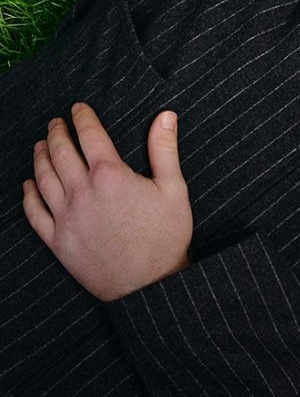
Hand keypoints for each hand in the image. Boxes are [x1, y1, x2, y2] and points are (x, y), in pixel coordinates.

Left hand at [22, 102, 192, 301]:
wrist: (148, 287)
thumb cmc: (166, 238)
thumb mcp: (174, 189)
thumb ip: (165, 149)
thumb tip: (165, 115)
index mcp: (111, 175)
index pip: (90, 135)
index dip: (83, 118)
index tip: (78, 108)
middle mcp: (82, 191)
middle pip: (61, 152)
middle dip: (57, 132)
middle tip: (56, 122)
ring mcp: (66, 216)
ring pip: (43, 178)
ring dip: (39, 157)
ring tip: (40, 145)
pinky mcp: (58, 240)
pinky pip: (34, 213)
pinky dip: (28, 195)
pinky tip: (28, 185)